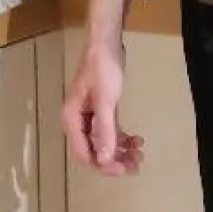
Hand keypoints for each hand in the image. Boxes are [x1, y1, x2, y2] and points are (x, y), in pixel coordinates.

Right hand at [61, 36, 144, 176]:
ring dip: (121, 151)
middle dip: (115, 160)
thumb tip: (105, 160)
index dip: (104, 165)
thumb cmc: (103, 69)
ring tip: (140, 154)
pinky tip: (137, 140)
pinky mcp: (101, 110)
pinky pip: (110, 131)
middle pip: (94, 151)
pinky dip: (123, 138)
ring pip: (104, 143)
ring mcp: (89, 116)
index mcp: (71, 119)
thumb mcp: (106, 100)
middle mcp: (77, 121)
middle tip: (137, 164)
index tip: (125, 169)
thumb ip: (105, 130)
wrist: (106, 43)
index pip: (85, 154)